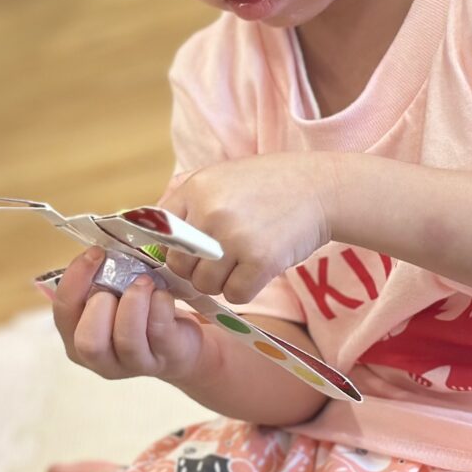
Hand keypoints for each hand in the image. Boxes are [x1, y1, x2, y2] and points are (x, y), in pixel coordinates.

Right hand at [50, 249, 207, 383]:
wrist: (178, 339)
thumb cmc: (137, 311)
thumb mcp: (112, 295)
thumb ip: (100, 280)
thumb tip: (102, 250)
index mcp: (76, 338)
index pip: (64, 312)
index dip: (76, 279)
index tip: (96, 253)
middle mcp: (101, 359)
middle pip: (88, 342)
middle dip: (101, 304)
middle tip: (119, 281)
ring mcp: (134, 365)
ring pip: (128, 339)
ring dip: (135, 301)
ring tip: (145, 281)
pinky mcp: (166, 358)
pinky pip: (159, 331)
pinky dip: (160, 305)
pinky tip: (162, 294)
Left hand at [160, 155, 336, 303]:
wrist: (320, 188)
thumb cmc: (268, 185)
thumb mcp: (222, 176)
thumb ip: (185, 199)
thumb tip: (151, 234)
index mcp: (196, 189)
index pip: (160, 235)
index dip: (171, 251)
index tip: (185, 257)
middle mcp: (210, 212)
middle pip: (180, 266)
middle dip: (197, 271)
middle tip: (221, 261)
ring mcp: (235, 238)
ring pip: (206, 285)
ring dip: (223, 282)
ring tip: (243, 261)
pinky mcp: (261, 261)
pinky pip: (235, 295)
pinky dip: (245, 290)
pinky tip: (258, 270)